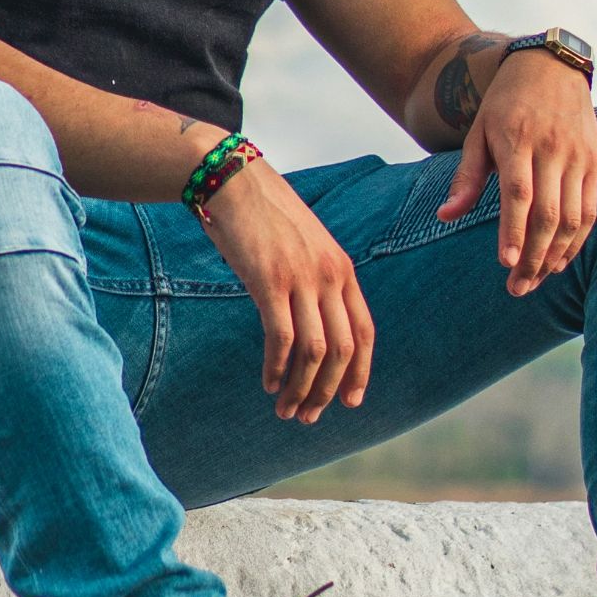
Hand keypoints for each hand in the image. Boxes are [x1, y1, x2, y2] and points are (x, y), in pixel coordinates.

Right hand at [199, 161, 374, 422]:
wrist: (232, 180)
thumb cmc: (262, 216)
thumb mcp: (303, 247)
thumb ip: (315, 280)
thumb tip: (314, 323)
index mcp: (342, 268)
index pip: (364, 332)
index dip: (360, 372)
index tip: (349, 401)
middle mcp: (329, 275)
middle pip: (342, 350)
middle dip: (328, 391)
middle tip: (307, 416)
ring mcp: (301, 278)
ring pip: (314, 352)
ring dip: (301, 389)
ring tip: (286, 409)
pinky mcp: (269, 281)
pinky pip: (281, 339)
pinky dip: (277, 369)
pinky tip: (268, 383)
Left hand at [436, 49, 596, 295]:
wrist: (550, 66)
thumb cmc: (505, 104)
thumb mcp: (478, 133)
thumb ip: (466, 178)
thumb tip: (445, 217)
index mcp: (517, 140)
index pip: (518, 193)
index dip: (513, 231)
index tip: (505, 264)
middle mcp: (551, 149)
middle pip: (547, 213)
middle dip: (533, 256)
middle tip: (517, 288)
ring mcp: (576, 156)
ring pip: (572, 217)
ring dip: (555, 255)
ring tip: (535, 280)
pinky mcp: (593, 161)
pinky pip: (588, 209)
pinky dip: (577, 240)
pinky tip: (560, 261)